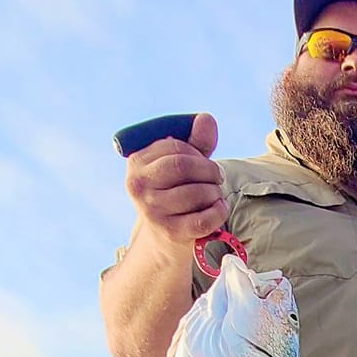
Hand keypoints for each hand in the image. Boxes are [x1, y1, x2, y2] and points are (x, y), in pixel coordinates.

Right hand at [125, 112, 225, 245]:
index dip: (198, 152)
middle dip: (209, 170)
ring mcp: (152, 211)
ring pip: (197, 192)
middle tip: (217, 177)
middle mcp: (139, 186)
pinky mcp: (170, 232)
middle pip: (184, 166)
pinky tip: (219, 208)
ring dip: (215, 192)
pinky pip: (204, 218)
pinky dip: (219, 211)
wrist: (164, 238)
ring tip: (215, 195)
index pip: (175, 147)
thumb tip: (206, 118)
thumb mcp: (180, 165)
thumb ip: (194, 142)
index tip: (205, 162)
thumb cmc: (174, 193)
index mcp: (136, 163)